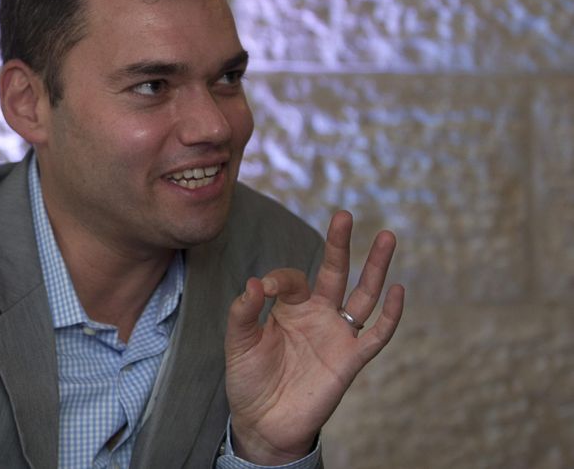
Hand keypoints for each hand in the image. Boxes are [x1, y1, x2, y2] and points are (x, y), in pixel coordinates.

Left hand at [224, 210, 404, 463]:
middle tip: (344, 215)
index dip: (280, 279)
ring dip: (376, 267)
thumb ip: (244, 311)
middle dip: (340, 244)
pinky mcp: (350, 360)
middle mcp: (317, 315)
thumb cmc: (249, 379)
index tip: (265, 291)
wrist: (263, 422)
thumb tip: (255, 282)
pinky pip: (377, 335)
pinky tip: (398, 289)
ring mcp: (336, 335)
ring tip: (386, 236)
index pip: (293, 279)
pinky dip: (390, 315)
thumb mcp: (238, 341)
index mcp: (290, 308)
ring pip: (363, 295)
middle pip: (335, 272)